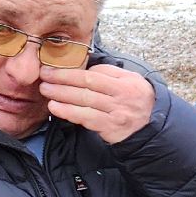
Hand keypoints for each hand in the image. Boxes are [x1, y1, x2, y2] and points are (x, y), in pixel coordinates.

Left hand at [38, 64, 155, 143]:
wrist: (151, 127)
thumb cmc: (136, 100)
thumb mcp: (131, 81)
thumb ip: (110, 73)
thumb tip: (86, 68)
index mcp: (125, 81)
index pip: (94, 74)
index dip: (71, 71)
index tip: (53, 68)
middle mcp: (121, 96)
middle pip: (87, 85)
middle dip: (62, 80)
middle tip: (44, 77)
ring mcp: (115, 113)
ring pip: (84, 101)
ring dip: (62, 95)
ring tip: (46, 91)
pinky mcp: (110, 128)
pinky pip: (85, 118)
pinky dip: (69, 112)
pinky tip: (56, 108)